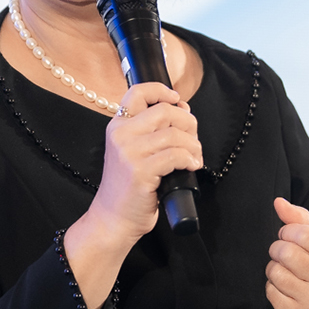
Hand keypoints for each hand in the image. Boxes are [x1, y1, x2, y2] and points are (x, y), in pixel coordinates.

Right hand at [87, 83, 203, 240]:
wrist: (113, 218)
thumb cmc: (127, 187)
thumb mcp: (131, 152)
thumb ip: (151, 130)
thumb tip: (181, 108)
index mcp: (117, 126)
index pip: (137, 92)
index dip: (161, 91)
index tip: (177, 100)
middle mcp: (120, 135)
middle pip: (165, 111)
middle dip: (188, 123)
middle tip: (193, 139)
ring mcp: (129, 153)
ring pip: (174, 134)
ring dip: (193, 145)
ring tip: (195, 157)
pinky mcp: (140, 171)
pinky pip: (176, 155)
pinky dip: (190, 160)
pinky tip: (191, 167)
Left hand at [264, 198, 308, 308]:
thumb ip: (303, 221)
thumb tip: (278, 202)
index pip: (304, 234)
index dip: (288, 231)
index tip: (289, 236)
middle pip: (286, 252)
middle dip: (278, 248)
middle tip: (284, 253)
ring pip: (274, 272)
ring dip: (274, 267)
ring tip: (286, 271)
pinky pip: (270, 291)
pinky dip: (272, 286)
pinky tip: (285, 288)